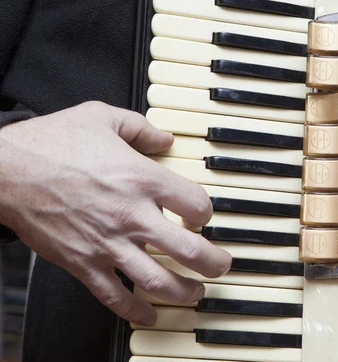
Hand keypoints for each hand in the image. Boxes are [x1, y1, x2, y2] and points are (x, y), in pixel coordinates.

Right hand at [0, 101, 230, 325]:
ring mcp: (108, 243)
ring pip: (158, 281)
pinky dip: (136, 311)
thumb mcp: (101, 117)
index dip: (207, 212)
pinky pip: (115, 297)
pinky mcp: (83, 263)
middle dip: (214, 262)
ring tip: (197, 292)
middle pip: (188, 250)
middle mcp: (131, 215)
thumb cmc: (50, 143)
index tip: (203, 215)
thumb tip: (165, 138)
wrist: (5, 170)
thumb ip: (141, 127)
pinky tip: (149, 315)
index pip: (197, 205)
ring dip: (185, 291)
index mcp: (142, 178)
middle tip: (221, 265)